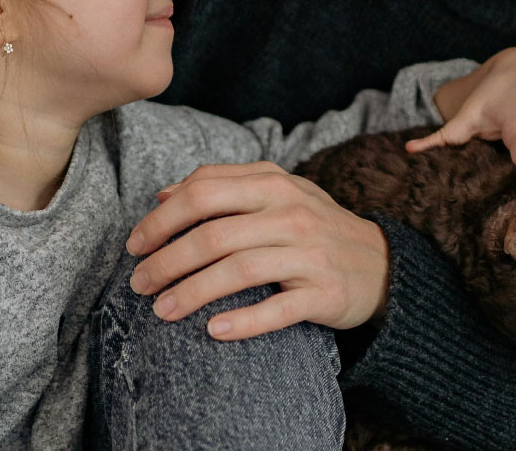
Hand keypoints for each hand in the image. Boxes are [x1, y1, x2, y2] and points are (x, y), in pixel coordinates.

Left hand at [124, 161, 389, 340]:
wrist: (380, 264)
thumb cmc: (313, 226)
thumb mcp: (275, 193)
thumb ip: (222, 186)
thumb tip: (163, 193)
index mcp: (272, 183)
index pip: (203, 192)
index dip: (162, 219)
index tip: (135, 244)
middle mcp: (290, 214)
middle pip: (214, 234)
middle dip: (166, 260)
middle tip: (138, 284)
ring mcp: (309, 254)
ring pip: (239, 270)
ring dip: (193, 292)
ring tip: (161, 311)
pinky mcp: (324, 294)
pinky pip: (278, 310)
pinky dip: (243, 321)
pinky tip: (212, 332)